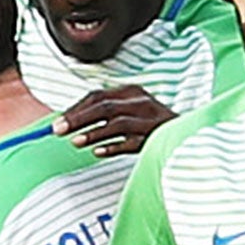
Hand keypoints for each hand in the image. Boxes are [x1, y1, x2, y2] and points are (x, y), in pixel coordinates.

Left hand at [55, 86, 172, 157]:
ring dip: (93, 133)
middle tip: (58, 131)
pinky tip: (98, 152)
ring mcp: (151, 121)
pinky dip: (113, 147)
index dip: (75, 109)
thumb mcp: (128, 110)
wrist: (186, 134)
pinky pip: (131, 144)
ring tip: (75, 142)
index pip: (98, 96)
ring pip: (117, 124)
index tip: (57, 122)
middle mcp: (142, 102)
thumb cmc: (149, 124)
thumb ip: (103, 113)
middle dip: (78, 119)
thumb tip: (66, 122)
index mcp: (132, 91)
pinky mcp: (156, 138)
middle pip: (105, 107)